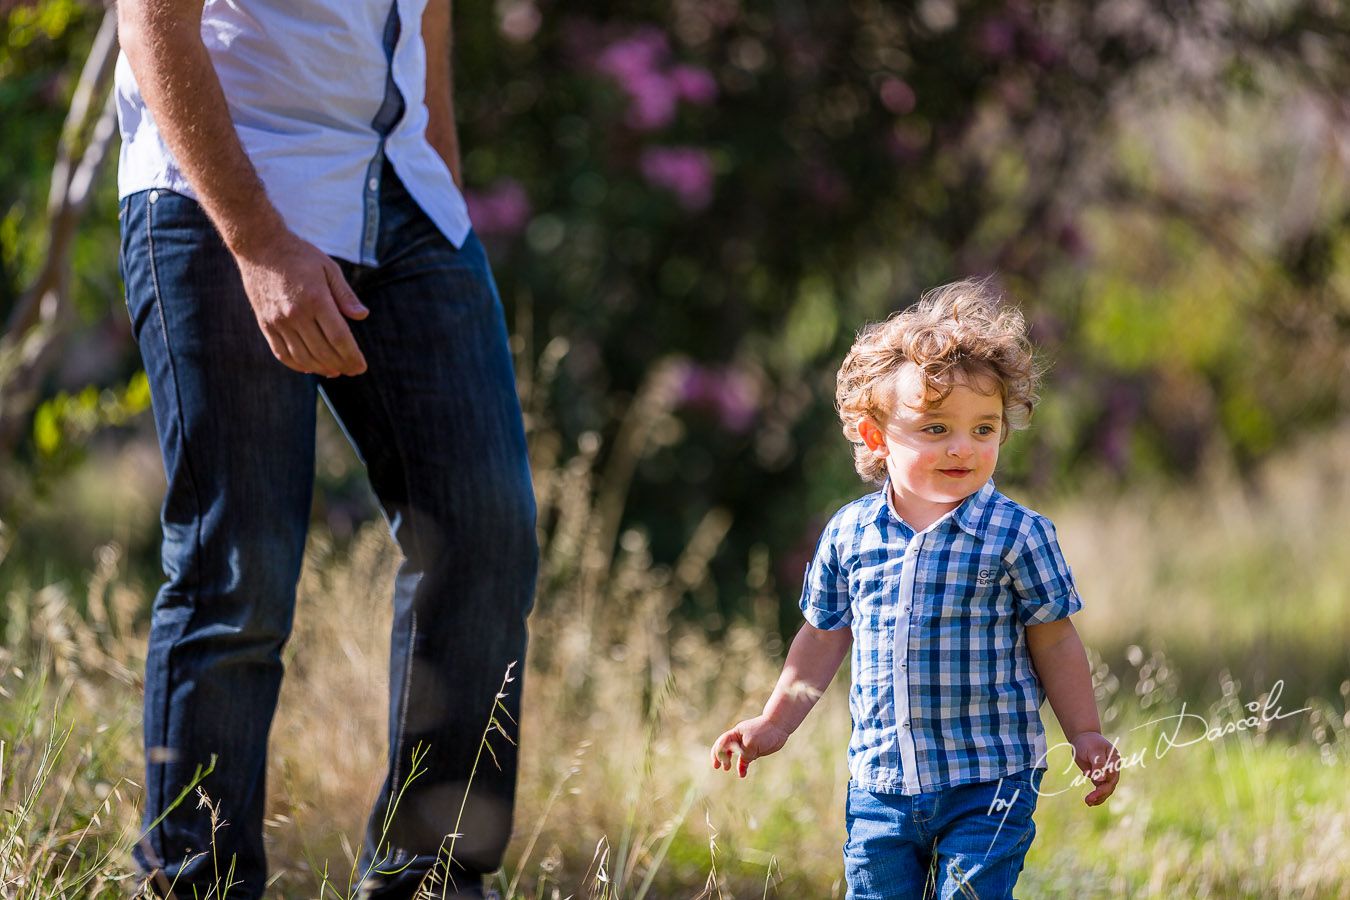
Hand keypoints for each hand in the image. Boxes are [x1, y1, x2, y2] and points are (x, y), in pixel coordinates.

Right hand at [233, 229, 369, 376]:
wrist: (260, 247)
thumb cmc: (299, 255)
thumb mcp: (329, 268)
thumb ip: (345, 295)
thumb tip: (362, 315)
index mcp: (316, 299)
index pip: (339, 338)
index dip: (352, 356)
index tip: (361, 367)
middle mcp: (296, 314)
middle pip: (323, 351)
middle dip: (341, 364)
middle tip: (353, 370)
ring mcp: (278, 321)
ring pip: (302, 356)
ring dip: (321, 368)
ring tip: (335, 371)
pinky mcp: (265, 324)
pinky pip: (282, 353)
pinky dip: (297, 365)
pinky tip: (309, 368)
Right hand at [710, 716, 789, 777]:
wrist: (779, 726)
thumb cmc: (764, 731)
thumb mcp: (751, 743)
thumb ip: (744, 753)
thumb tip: (741, 764)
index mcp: (736, 734)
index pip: (722, 743)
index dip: (717, 753)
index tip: (718, 763)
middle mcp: (739, 739)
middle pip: (725, 747)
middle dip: (720, 756)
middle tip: (719, 767)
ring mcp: (747, 744)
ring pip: (734, 754)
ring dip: (729, 761)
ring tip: (726, 769)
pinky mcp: (754, 750)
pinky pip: (745, 759)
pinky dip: (742, 767)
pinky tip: (742, 774)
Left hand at [1071, 731, 1120, 806]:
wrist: (1082, 738)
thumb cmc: (1088, 742)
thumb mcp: (1093, 751)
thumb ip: (1098, 764)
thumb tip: (1101, 780)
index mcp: (1114, 760)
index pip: (1112, 774)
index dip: (1105, 780)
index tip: (1094, 782)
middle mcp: (1113, 769)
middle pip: (1110, 784)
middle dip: (1101, 793)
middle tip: (1089, 799)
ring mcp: (1107, 774)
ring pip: (1106, 789)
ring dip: (1099, 797)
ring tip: (1088, 802)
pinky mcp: (1099, 777)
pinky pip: (1100, 789)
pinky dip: (1096, 796)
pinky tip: (1089, 801)